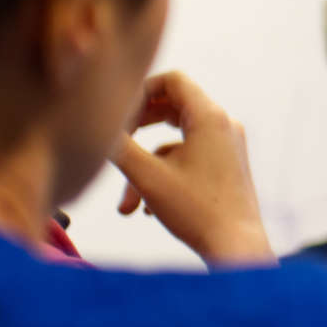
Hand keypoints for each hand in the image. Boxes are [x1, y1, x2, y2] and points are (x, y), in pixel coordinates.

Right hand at [113, 71, 275, 265]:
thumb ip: (117, 146)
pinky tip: (143, 209)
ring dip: (145, 165)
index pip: (173, 80)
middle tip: (114, 139)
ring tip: (125, 204)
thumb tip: (91, 127)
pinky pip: (188, 159)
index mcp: (210, 117)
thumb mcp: (146, 176)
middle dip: (138, 125)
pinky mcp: (226, 166)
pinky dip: (163, 176)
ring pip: (175, 142)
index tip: (116, 112)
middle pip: (173, 106)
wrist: (235, 246)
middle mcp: (224, 125)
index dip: (140, 90)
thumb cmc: (195, 210)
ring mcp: (228, 146)